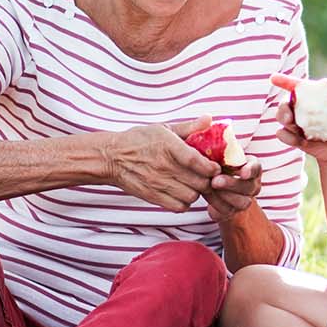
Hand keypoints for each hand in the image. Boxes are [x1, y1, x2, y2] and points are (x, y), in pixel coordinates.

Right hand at [100, 120, 218, 209]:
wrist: (112, 157)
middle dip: (207, 180)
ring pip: (191, 196)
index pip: (195, 160)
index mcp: (168, 146)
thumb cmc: (139, 140)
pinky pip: (179, 207)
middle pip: (198, 182)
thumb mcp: (163, 128)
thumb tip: (209, 119)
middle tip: (206, 176)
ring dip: (197, 192)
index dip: (210, 167)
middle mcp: (164, 166)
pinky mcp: (152, 196)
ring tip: (193, 184)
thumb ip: (188, 127)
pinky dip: (185, 203)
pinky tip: (182, 193)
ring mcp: (158, 183)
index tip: (214, 167)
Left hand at [204, 155, 263, 222]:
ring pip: (241, 202)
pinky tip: (206, 194)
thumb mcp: (219, 156)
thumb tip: (209, 145)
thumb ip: (219, 151)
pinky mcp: (232, 212)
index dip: (250, 171)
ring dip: (223, 195)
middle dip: (231, 184)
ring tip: (208, 187)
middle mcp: (253, 185)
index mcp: (252, 168)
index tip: (243, 173)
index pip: (256, 168)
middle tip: (215, 181)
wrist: (215, 184)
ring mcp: (245, 200)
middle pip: (249, 187)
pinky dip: (215, 203)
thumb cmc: (218, 165)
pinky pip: (227, 211)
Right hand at [270, 71, 326, 168]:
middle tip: (289, 115)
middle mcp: (301, 107)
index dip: (285, 81)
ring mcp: (296, 122)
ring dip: (283, 120)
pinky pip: (286, 136)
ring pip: (282, 117)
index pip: (298, 86)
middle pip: (286, 102)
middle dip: (283, 106)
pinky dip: (288, 138)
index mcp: (313, 96)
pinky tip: (298, 141)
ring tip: (290, 123)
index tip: (274, 78)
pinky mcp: (294, 137)